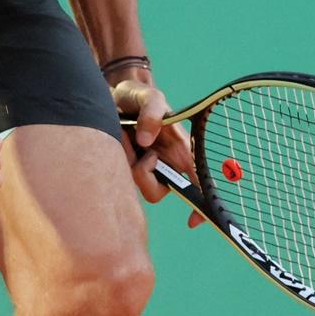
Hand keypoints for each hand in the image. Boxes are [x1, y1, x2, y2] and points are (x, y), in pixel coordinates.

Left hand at [111, 77, 206, 228]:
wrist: (114, 94)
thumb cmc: (140, 96)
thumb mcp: (150, 96)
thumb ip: (153, 113)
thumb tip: (146, 142)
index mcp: (181, 151)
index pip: (198, 183)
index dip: (200, 206)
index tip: (191, 221)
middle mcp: (165, 164)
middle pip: (159, 191)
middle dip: (145, 175)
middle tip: (142, 149)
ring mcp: (144, 168)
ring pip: (137, 185)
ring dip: (129, 160)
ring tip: (126, 134)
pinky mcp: (125, 168)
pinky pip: (121, 174)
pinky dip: (118, 155)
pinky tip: (118, 137)